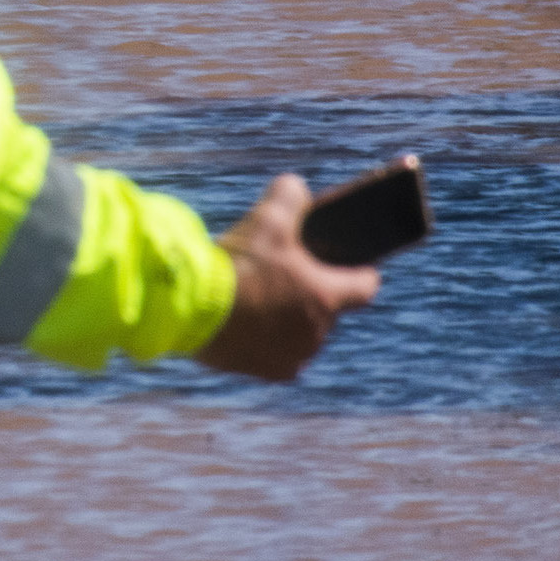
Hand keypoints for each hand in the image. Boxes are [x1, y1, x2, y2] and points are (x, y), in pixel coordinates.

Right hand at [196, 174, 381, 382]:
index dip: (360, 273)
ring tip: (253, 299)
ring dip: (286, 318)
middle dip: (307, 292)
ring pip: (300, 333)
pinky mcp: (269, 371)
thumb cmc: (237, 264)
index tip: (350, 266)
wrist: (193, 308)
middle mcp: (318, 331)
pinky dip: (265, 341)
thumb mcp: (266, 218)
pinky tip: (242, 322)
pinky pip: (277, 354)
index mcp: (327, 296)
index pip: (366, 286)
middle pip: (325, 308)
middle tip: (277, 274)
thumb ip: (290, 196)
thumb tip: (296, 188)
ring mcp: (294, 355)